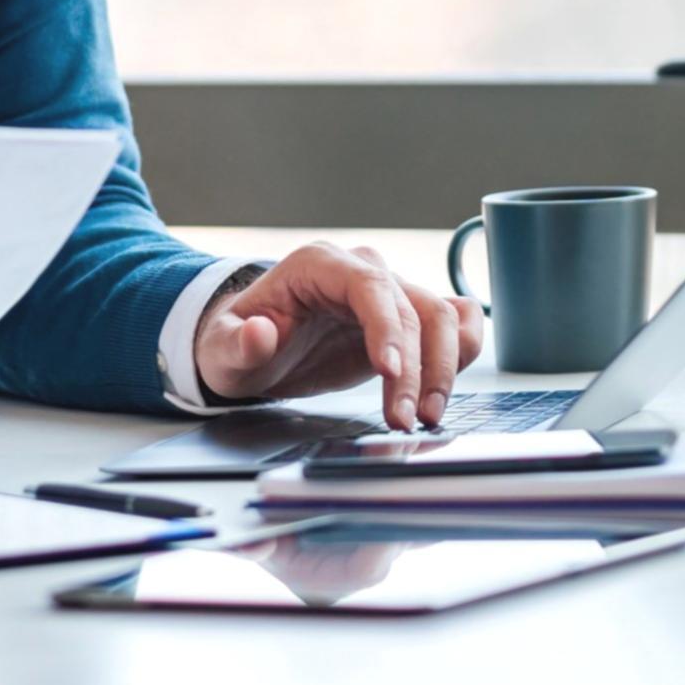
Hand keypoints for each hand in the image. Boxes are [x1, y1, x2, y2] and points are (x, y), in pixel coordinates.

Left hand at [191, 243, 482, 428]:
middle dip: (417, 368)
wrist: (253, 348)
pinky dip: (464, 348)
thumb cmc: (238, 343)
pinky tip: (450, 383)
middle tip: (405, 419)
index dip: (387, 327)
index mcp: (318, 265)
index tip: (391, 371)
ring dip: (444, 368)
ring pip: (441, 316)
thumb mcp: (221, 350)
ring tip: (426, 416)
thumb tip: (258, 333)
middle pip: (412, 307)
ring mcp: (388, 294)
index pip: (369, 286)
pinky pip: (452, 321)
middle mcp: (360, 271)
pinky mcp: (405, 320)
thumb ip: (237, 342)